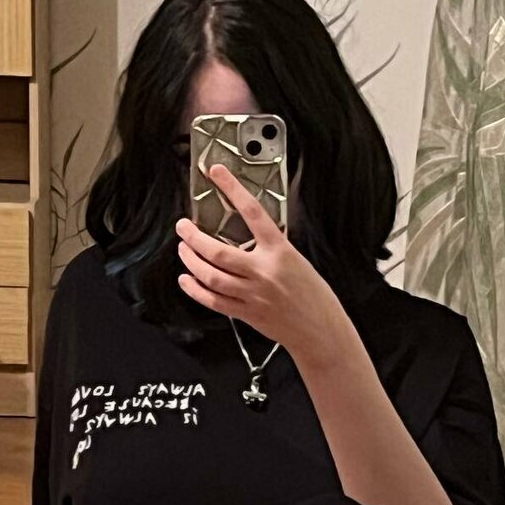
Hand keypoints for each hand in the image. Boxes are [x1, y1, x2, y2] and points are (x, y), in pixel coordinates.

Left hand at [175, 163, 346, 358]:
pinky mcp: (246, 313)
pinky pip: (213, 301)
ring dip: (191, 261)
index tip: (217, 173)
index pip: (252, 212)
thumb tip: (248, 236)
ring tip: (183, 250)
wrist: (321, 331)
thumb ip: (272, 249)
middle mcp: (264, 272)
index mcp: (281, 252)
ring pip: (211, 276)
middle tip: (183, 227)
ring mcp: (253, 295)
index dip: (232, 189)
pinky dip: (195, 290)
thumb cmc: (314, 296)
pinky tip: (186, 280)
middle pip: (218, 252)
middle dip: (193, 237)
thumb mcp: (298, 261)